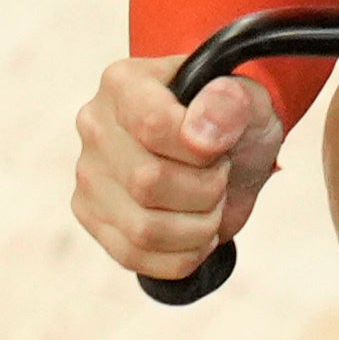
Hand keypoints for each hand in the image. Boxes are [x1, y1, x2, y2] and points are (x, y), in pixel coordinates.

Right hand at [73, 55, 282, 282]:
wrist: (226, 152)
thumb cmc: (231, 121)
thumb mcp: (249, 100)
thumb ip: (231, 103)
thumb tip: (202, 133)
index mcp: (123, 83)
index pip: (152, 124)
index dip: (199, 149)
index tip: (221, 149)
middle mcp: (95, 127)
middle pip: (147, 182)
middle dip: (205, 189)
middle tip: (221, 175)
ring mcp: (89, 176)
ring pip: (143, 228)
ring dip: (197, 227)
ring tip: (210, 205)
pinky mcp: (91, 217)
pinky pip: (134, 257)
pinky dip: (181, 256)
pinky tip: (197, 234)